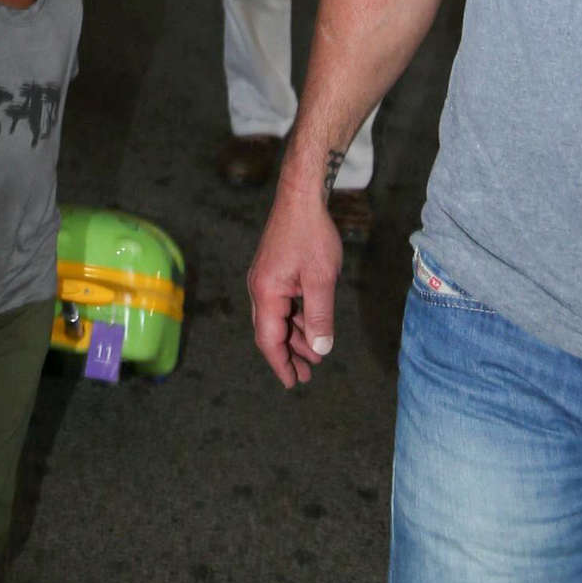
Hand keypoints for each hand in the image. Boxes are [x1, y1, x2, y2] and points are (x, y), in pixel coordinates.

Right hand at [248, 185, 342, 388]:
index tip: (293, 383)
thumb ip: (319, 317)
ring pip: (277, 318)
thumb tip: (320, 349)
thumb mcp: (321, 280)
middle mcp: (259, 289)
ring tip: (314, 354)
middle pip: (270, 331)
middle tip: (307, 375)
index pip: (269, 339)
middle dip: (288, 355)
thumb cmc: (311, 236)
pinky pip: (282, 304)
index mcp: (266, 293)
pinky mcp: (274, 272)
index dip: (281, 364)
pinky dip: (295, 319)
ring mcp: (265, 279)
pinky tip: (311, 325)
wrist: (301, 198)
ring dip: (295, 337)